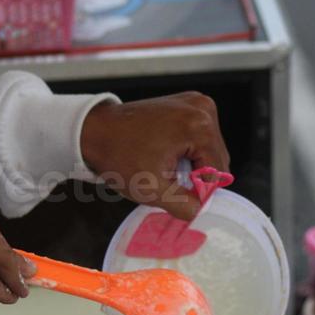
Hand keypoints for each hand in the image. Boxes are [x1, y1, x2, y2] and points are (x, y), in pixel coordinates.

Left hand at [81, 93, 229, 221]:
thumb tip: (203, 211)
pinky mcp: (187, 103)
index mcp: (200, 126)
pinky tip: (167, 155)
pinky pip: (200, 136)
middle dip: (197, 176)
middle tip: (168, 181)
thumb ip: (185, 206)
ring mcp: (196, 102)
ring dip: (193, 165)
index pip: (218, 172)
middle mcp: (203, 108)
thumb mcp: (153, 190)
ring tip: (165, 166)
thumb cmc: (119, 156)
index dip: (199, 190)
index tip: (176, 194)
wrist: (96, 132)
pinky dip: (188, 151)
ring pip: (209, 149)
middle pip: (217, 158)